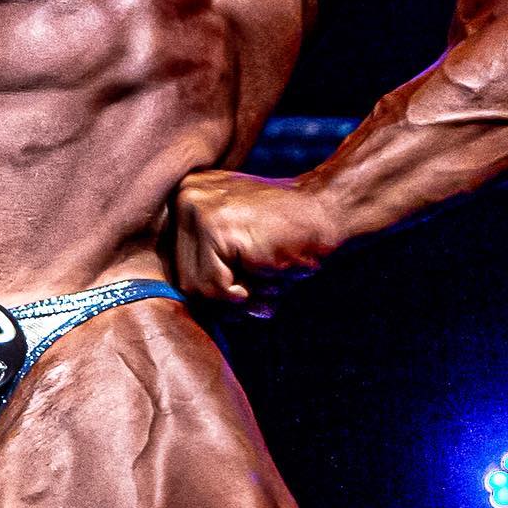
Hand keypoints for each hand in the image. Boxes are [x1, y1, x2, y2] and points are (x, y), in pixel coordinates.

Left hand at [173, 170, 337, 317]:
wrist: (327, 209)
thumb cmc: (287, 236)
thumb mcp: (237, 248)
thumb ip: (209, 270)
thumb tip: (184, 309)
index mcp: (185, 197)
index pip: (180, 266)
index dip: (216, 290)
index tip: (247, 289)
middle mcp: (183, 197)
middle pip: (184, 279)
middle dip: (223, 300)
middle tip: (261, 296)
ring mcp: (196, 209)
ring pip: (195, 287)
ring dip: (234, 301)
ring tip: (266, 285)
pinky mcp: (214, 227)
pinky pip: (213, 286)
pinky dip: (241, 295)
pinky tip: (265, 274)